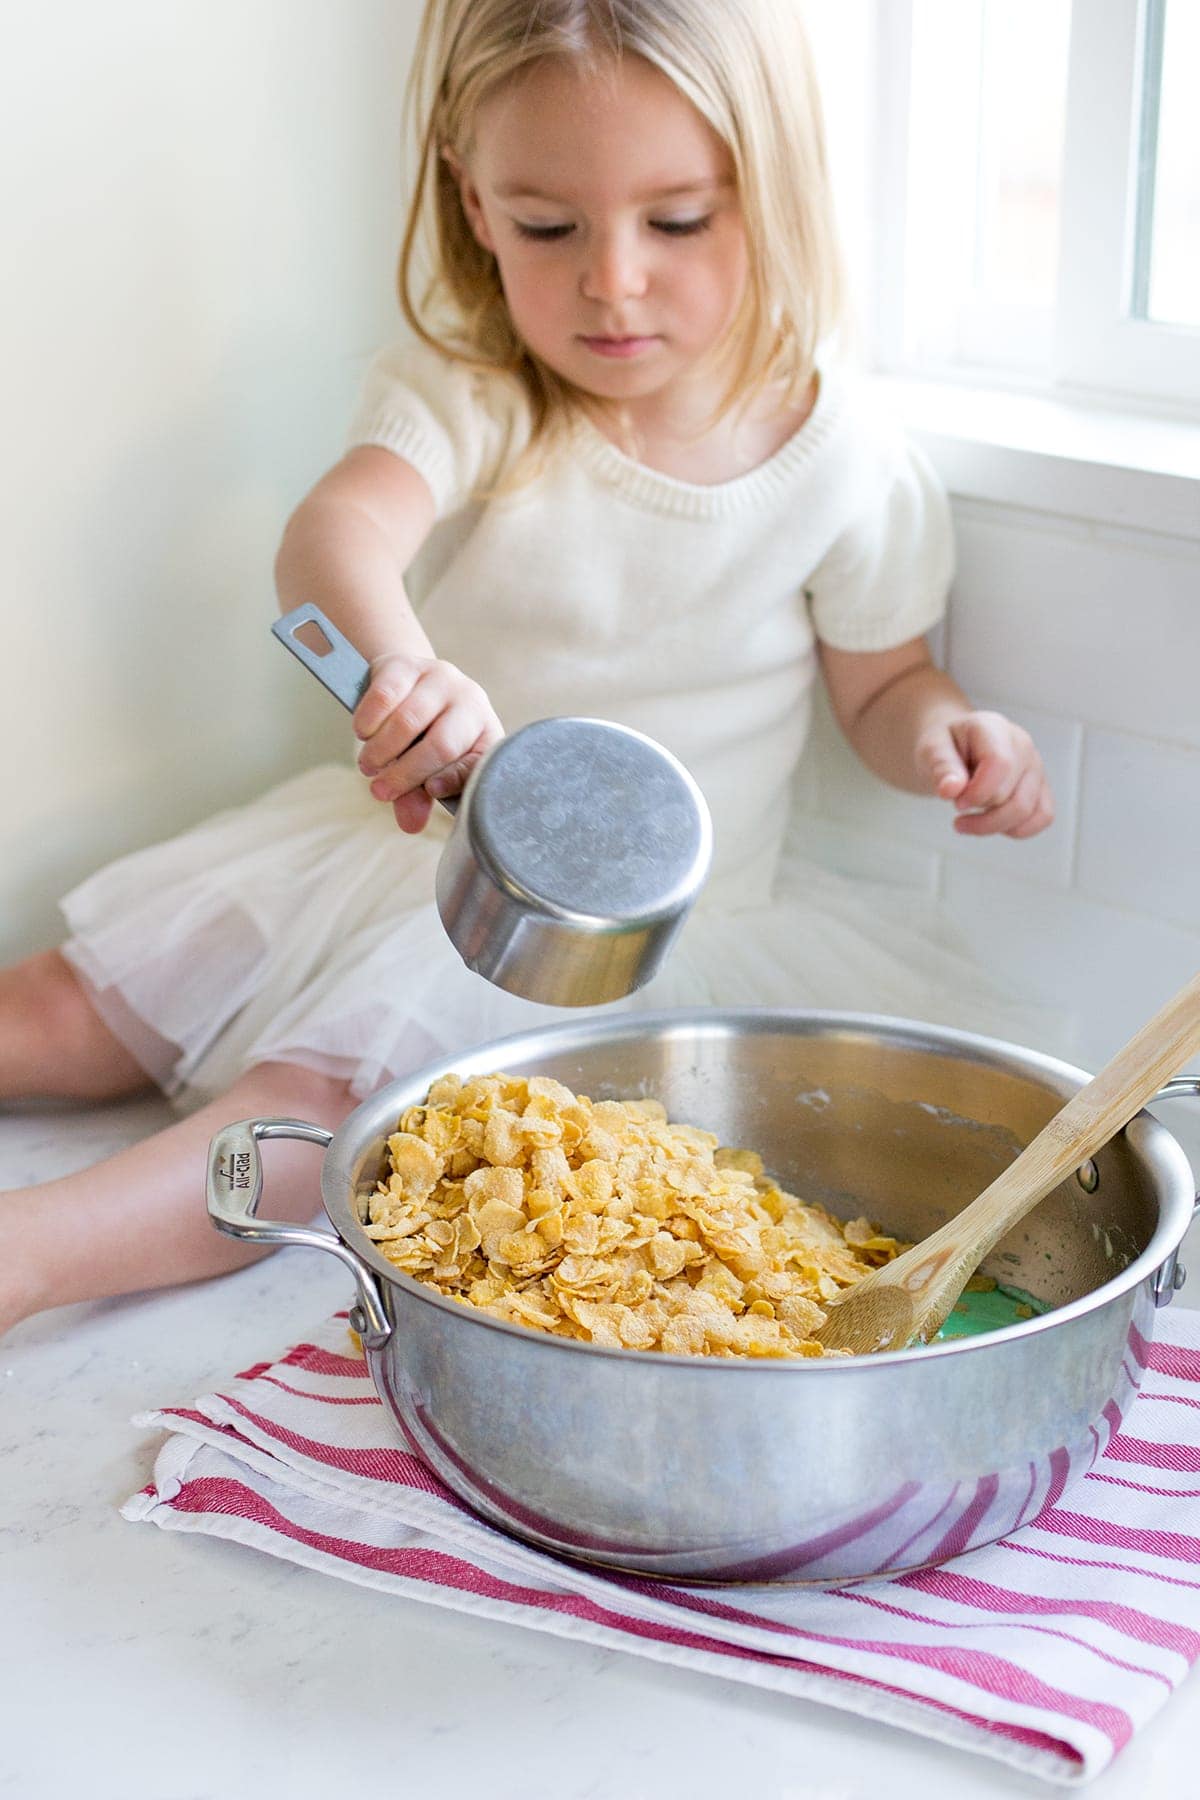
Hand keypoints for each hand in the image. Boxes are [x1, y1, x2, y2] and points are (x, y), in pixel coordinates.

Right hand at [352, 653, 502, 833]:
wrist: (406, 683)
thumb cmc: (422, 737)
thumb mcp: (426, 769)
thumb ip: (418, 797)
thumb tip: (410, 826)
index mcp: (486, 735)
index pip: (477, 763)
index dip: (453, 779)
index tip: (430, 790)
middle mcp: (471, 703)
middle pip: (441, 745)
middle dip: (406, 773)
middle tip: (379, 790)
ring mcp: (441, 679)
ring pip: (409, 721)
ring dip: (382, 750)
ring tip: (368, 766)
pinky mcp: (408, 665)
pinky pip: (386, 695)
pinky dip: (369, 721)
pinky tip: (362, 735)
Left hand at [918, 710, 1053, 838]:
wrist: (955, 746)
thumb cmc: (945, 746)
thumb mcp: (931, 749)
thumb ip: (941, 767)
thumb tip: (952, 790)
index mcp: (994, 728)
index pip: (1000, 764)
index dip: (977, 792)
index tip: (956, 800)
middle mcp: (1022, 746)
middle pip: (1014, 797)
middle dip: (982, 815)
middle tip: (958, 807)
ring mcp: (1035, 767)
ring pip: (1028, 811)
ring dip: (995, 826)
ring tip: (969, 822)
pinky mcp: (1040, 787)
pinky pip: (1043, 816)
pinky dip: (1017, 829)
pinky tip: (993, 824)